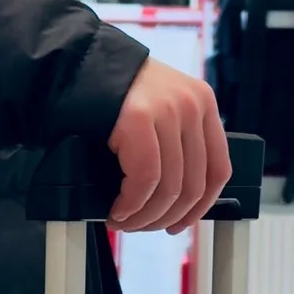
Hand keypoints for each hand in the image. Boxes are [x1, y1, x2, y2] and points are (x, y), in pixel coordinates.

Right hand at [105, 58, 231, 234]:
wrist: (74, 66)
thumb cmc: (110, 93)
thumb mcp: (159, 109)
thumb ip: (175, 142)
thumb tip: (176, 200)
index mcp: (202, 103)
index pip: (219, 169)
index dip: (200, 207)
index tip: (180, 223)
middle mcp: (191, 105)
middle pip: (193, 184)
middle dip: (165, 217)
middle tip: (142, 226)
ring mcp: (167, 110)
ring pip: (170, 188)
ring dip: (144, 216)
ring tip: (125, 221)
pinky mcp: (139, 120)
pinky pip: (144, 179)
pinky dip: (130, 204)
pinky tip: (118, 210)